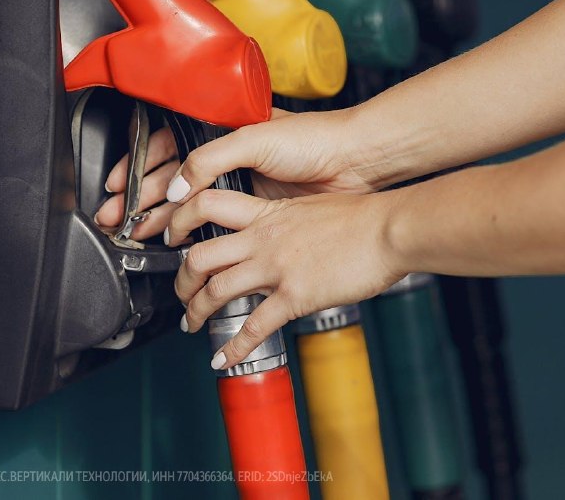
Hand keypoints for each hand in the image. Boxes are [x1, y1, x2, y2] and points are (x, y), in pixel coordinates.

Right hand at [96, 108, 376, 238]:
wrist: (354, 163)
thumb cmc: (313, 140)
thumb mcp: (254, 139)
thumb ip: (210, 161)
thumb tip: (178, 189)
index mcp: (221, 131)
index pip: (167, 147)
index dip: (139, 167)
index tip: (118, 187)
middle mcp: (227, 159)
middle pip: (172, 179)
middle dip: (140, 198)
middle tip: (117, 218)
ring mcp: (241, 186)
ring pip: (189, 204)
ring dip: (160, 218)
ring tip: (138, 234)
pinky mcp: (256, 212)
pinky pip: (214, 224)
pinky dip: (193, 234)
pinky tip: (178, 244)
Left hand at [166, 190, 404, 369]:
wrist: (389, 229)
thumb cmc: (363, 217)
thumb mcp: (313, 208)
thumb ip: (288, 222)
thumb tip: (282, 236)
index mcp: (267, 214)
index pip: (207, 206)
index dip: (181, 220)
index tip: (175, 237)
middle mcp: (262, 238)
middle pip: (199, 256)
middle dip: (181, 280)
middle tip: (181, 293)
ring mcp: (275, 267)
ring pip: (215, 290)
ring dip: (195, 312)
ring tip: (191, 325)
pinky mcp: (294, 295)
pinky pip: (253, 327)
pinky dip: (233, 348)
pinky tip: (222, 359)